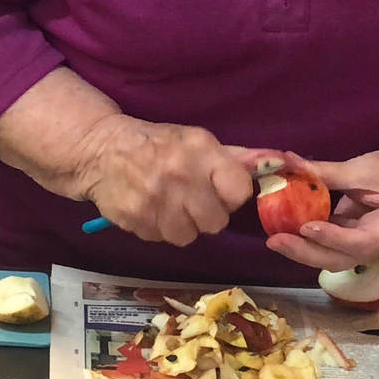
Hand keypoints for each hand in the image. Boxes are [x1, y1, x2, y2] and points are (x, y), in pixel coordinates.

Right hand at [57, 116, 262, 246]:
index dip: (231, 196)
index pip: (239, 192)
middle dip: (206, 215)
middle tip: (191, 202)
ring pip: (189, 236)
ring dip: (181, 226)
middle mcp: (181, 175)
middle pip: (216, 222)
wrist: (100, 150)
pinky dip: (157, 229)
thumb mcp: (194, 140)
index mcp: (201, 151)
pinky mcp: (136, 219)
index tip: (218, 191)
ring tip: (169, 208)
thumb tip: (278, 163)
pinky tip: (150, 210)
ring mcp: (156, 200)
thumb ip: (233, 157)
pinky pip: (161, 238)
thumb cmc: (155, 144)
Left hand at [264, 146, 378, 269]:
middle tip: (275, 241)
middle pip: (344, 258)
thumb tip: (286, 163)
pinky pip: (333, 250)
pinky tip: (286, 236)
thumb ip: (325, 171)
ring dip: (305, 251)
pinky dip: (310, 244)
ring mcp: (373, 249)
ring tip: (276, 240)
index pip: (362, 241)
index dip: (332, 238)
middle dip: (308, 252)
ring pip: (336, 259)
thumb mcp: (363, 167)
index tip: (305, 227)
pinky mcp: (358, 245)